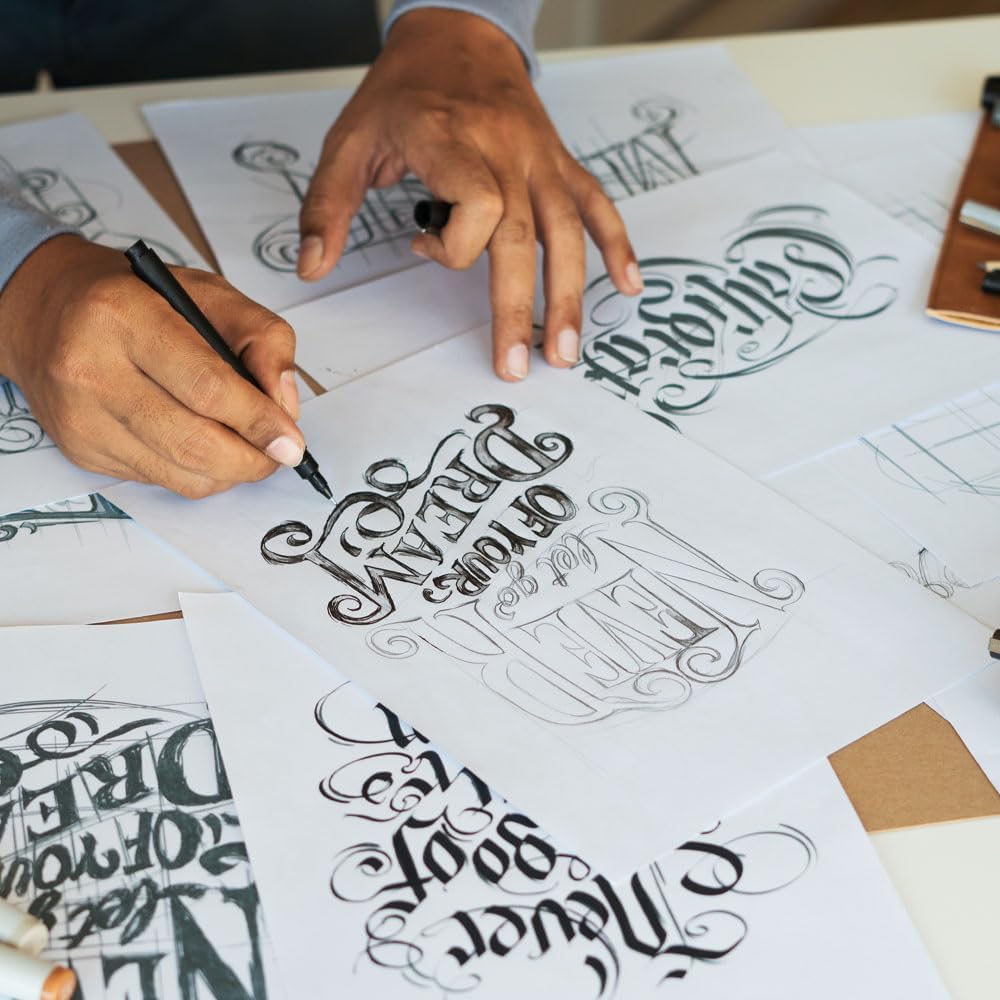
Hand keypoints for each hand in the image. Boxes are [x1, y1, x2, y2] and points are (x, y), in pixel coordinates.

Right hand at [0, 235, 304, 498]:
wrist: (48, 312)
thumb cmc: (139, 300)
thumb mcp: (211, 294)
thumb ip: (264, 339)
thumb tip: (285, 405)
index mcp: (126, 316)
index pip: (207, 387)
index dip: (258, 421)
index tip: (292, 442)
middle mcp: (92, 368)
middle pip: (193, 441)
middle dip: (251, 459)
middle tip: (278, 454)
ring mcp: (82, 416)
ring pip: (179, 473)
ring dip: (230, 473)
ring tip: (250, 452)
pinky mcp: (81, 449)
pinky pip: (159, 480)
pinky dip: (197, 473)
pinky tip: (206, 448)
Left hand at [297, 8, 642, 380]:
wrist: (457, 33)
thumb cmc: (403, 92)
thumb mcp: (350, 139)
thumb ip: (326, 206)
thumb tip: (310, 268)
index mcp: (451, 141)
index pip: (477, 207)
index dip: (452, 247)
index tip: (423, 246)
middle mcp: (504, 149)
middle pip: (523, 236)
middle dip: (521, 308)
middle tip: (516, 365)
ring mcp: (539, 157)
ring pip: (567, 231)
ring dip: (570, 296)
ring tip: (565, 352)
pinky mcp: (559, 162)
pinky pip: (595, 204)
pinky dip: (617, 244)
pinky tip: (628, 285)